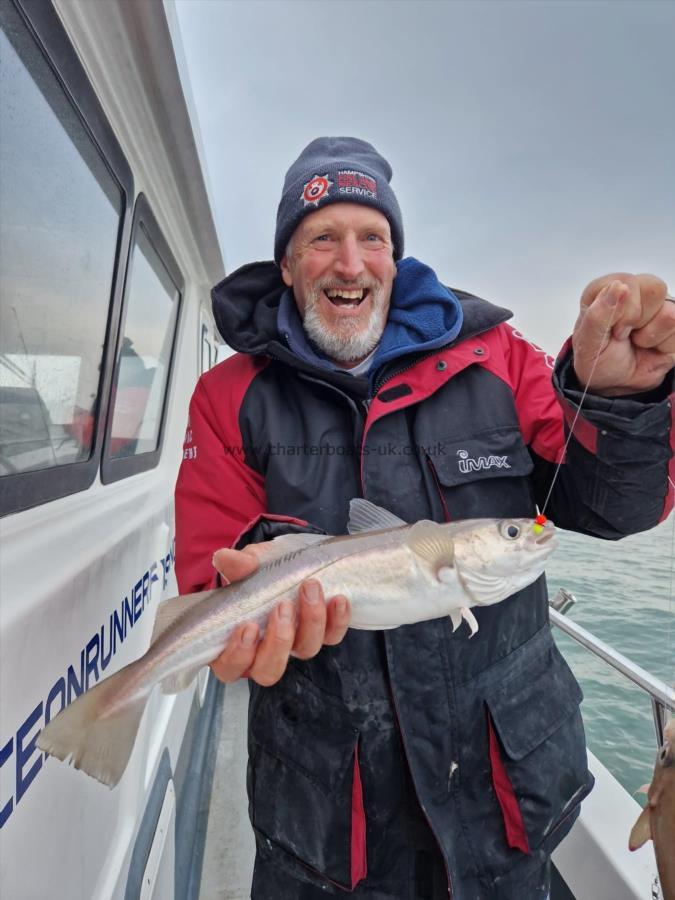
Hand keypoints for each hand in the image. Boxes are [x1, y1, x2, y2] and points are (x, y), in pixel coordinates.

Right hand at [208, 544, 350, 685]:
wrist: (286, 564)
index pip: (230, 667)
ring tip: (309, 590)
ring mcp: (295, 646)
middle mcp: (264, 654)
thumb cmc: (255, 574)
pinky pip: (332, 637)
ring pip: (305, 651)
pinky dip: (337, 620)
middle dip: (278, 641)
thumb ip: (236, 566)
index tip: (249, 626)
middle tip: (282, 607)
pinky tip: (338, 599)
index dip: (239, 654)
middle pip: (269, 671)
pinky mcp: (323, 635)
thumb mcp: (244, 566)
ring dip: (310, 622)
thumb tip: (224, 558)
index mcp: (234, 646)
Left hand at [572, 273, 672, 395]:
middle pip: (654, 288)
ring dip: (649, 335)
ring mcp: (656, 306)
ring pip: (669, 311)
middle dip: (637, 319)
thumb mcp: (587, 342)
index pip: (627, 282)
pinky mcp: (673, 322)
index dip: (622, 310)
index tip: (611, 329)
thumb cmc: (597, 358)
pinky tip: (649, 346)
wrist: (613, 382)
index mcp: (606, 288)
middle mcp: (633, 291)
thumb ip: (598, 314)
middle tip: (622, 335)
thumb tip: (618, 287)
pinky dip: (663, 345)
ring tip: (635, 340)